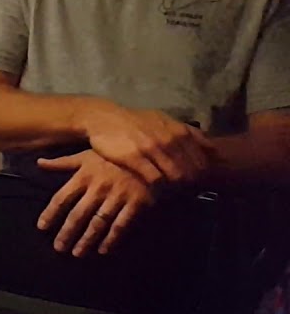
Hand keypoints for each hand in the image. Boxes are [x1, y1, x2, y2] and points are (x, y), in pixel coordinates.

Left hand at [37, 150, 155, 256]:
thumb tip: (39, 163)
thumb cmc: (114, 156)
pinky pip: (121, 225)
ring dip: (87, 240)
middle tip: (59, 248)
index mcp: (84, 176)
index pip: (62, 198)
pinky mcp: (137, 203)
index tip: (42, 227)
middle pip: (78, 214)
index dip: (50, 213)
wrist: (151, 155)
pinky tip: (103, 250)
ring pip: (98, 223)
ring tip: (77, 253)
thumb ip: (63, 162)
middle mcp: (99, 188)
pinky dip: (112, 239)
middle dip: (67, 233)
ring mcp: (118, 196)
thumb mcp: (87, 155)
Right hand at [79, 102, 211, 186]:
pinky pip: (155, 180)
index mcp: (180, 131)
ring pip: (176, 177)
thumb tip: (209, 145)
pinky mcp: (135, 158)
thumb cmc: (135, 121)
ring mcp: (152, 149)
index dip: (202, 176)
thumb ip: (186, 132)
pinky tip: (157, 191)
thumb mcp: (164, 120)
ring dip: (177, 189)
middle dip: (191, 185)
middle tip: (186, 193)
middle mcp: (169, 139)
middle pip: (191, 171)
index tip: (197, 184)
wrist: (104, 118)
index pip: (202, 160)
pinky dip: (160, 189)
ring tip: (173, 195)